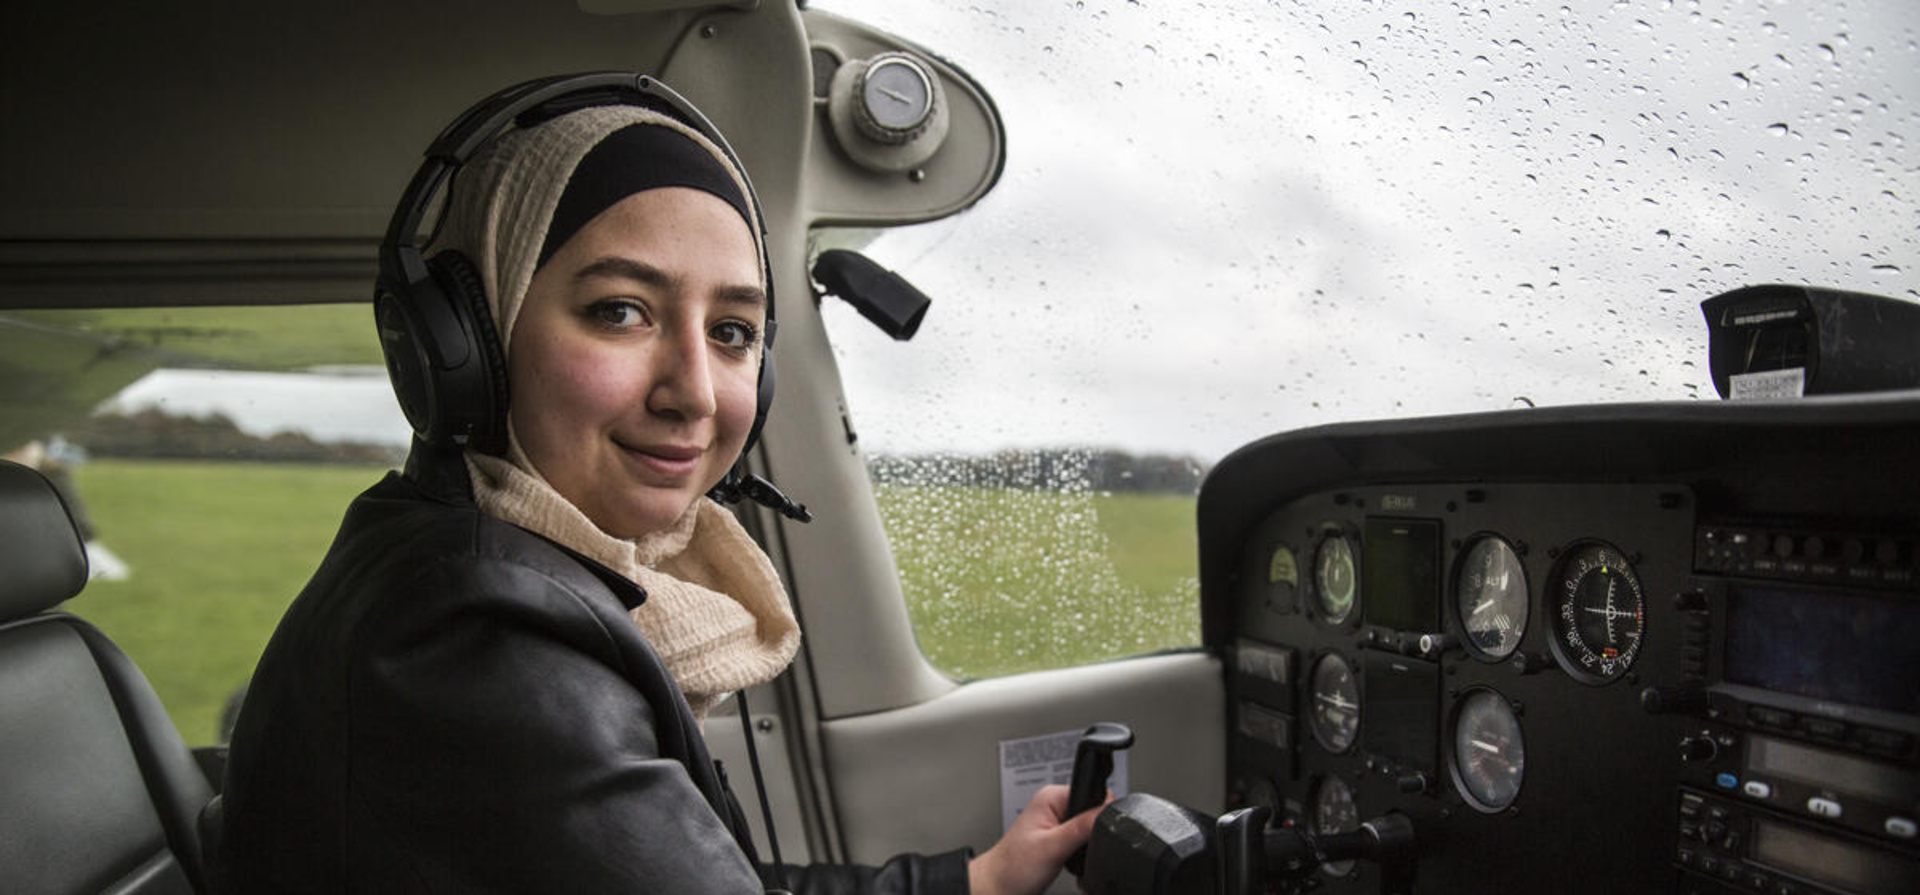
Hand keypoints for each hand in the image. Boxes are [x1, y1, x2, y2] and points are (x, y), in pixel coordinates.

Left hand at [967, 784, 1106, 894]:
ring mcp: (1057, 823)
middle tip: (1074, 851)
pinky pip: (1081, 841)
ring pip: (1089, 829)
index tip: (1091, 835)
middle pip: (1092, 812)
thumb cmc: (1012, 868)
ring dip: (1086, 846)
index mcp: (1051, 797)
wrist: (998, 888)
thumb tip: (1105, 813)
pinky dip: (1081, 854)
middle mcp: (1054, 806)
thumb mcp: (1051, 847)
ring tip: (1067, 858)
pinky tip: (1069, 862)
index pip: (1091, 793)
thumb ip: (1079, 829)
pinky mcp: (1058, 839)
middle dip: (1092, 834)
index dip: (1099, 814)